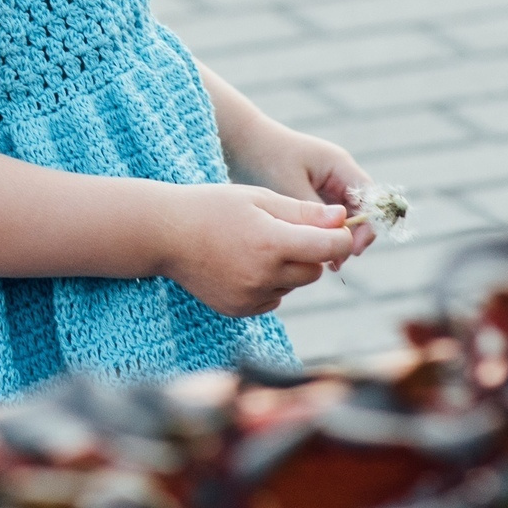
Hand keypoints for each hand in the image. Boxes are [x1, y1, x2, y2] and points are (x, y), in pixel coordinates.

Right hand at [153, 183, 356, 316]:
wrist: (165, 234)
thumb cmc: (212, 207)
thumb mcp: (259, 198)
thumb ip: (303, 212)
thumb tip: (343, 220)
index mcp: (272, 242)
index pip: (329, 247)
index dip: (339, 236)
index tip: (334, 227)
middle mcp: (264, 275)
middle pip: (314, 270)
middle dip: (310, 252)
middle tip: (284, 231)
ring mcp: (251, 296)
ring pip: (293, 285)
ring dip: (288, 268)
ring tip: (257, 246)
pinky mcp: (240, 309)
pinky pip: (273, 298)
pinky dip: (270, 283)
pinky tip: (244, 263)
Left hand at [227, 125, 375, 263]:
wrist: (242, 140)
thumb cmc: (266, 158)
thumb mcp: (291, 187)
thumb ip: (314, 213)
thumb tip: (334, 240)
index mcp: (340, 165)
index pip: (369, 199)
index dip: (366, 226)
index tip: (352, 249)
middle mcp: (339, 174)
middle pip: (361, 211)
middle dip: (352, 237)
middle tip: (337, 262)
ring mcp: (327, 183)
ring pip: (345, 217)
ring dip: (337, 237)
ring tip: (325, 262)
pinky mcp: (314, 193)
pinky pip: (328, 217)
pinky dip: (323, 233)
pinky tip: (312, 252)